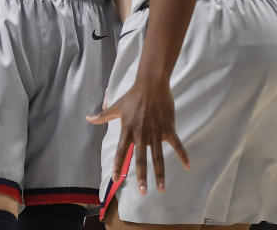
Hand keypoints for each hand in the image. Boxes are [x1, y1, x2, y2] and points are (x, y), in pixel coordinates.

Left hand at [87, 79, 189, 193]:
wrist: (151, 84)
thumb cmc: (133, 96)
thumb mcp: (116, 107)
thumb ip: (103, 116)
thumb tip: (88, 118)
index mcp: (128, 130)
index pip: (121, 151)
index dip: (117, 164)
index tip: (115, 178)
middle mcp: (141, 134)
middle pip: (141, 159)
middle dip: (142, 176)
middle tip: (142, 192)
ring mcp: (156, 133)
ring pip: (158, 157)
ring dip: (160, 173)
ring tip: (161, 188)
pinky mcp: (168, 128)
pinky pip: (177, 144)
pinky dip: (183, 155)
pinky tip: (188, 166)